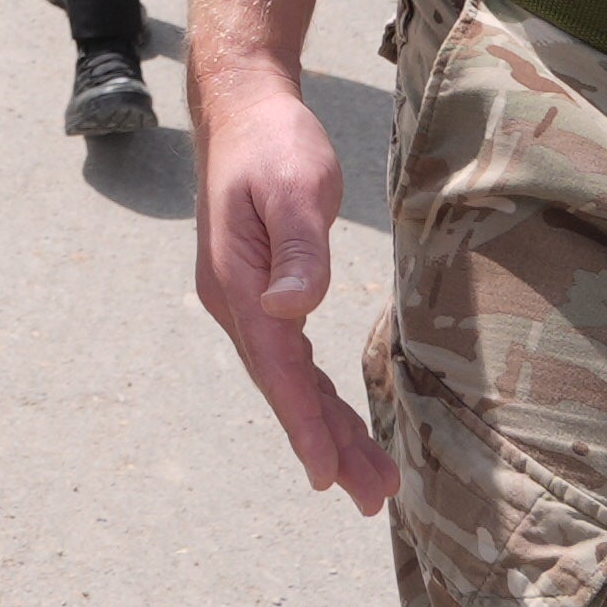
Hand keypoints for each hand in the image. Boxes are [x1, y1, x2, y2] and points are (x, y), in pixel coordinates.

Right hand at [190, 60, 396, 513]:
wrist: (245, 110)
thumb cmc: (273, 143)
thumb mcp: (293, 185)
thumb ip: (296, 248)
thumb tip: (291, 310)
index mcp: (237, 285)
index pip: (278, 368)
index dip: (304, 424)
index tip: (327, 474)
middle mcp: (235, 304)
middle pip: (286, 388)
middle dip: (328, 445)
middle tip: (371, 497)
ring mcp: (246, 302)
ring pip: (291, 380)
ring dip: (328, 429)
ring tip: (370, 479)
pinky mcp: (262, 295)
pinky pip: (293, 360)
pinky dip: (317, 397)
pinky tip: (339, 424)